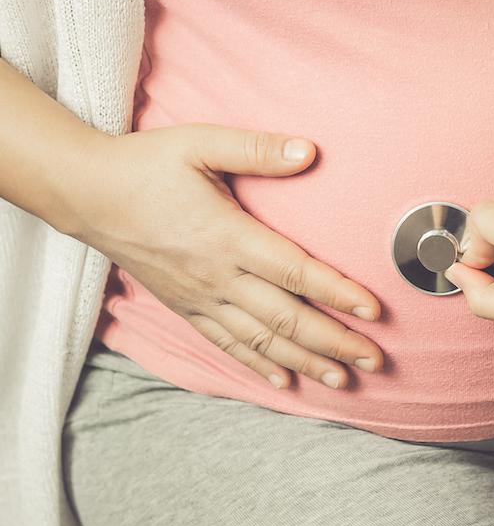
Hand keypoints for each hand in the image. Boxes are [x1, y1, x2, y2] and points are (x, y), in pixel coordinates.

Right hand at [61, 124, 383, 388]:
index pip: (295, 273)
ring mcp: (200, 297)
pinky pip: (227, 344)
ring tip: (343, 380)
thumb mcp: (200, 143)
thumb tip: (310, 151)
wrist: (85, 194)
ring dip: (305, 362)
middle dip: (334, 342)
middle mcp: (217, 276)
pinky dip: (259, 366)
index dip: (338, 294)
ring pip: (261, 340)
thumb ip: (257, 149)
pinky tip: (285, 383)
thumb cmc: (146, 164)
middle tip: (376, 358)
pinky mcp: (185, 307)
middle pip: (286, 318)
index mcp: (228, 236)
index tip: (374, 311)